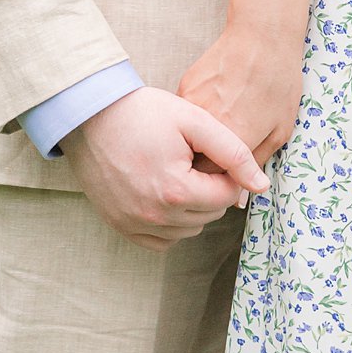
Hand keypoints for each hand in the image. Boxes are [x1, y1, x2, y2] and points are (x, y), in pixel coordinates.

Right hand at [62, 85, 266, 250]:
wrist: (90, 114)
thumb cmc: (143, 112)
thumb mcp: (193, 120)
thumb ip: (232, 152)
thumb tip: (261, 185)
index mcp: (177, 191)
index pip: (226, 197)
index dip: (226, 173)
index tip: (211, 152)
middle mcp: (155, 216)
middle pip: (208, 215)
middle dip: (210, 190)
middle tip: (194, 159)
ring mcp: (134, 224)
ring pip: (187, 231)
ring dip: (192, 208)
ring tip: (179, 172)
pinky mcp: (120, 226)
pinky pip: (160, 240)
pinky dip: (169, 223)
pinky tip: (164, 193)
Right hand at [179, 25, 304, 168]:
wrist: (263, 35)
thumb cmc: (278, 81)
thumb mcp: (280, 130)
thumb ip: (256, 164)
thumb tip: (242, 189)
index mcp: (234, 139)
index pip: (213, 180)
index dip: (221, 181)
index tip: (230, 173)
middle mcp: (208, 125)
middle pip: (195, 161)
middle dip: (206, 163)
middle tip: (227, 147)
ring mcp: (191, 104)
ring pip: (186, 138)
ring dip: (196, 142)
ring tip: (221, 125)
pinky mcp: (184, 87)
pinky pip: (183, 115)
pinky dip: (192, 118)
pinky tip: (213, 105)